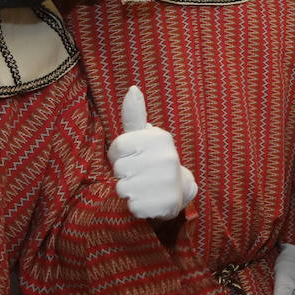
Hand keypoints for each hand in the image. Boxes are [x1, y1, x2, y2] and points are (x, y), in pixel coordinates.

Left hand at [109, 86, 196, 219]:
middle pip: (119, 169)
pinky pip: (133, 206)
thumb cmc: (151, 160)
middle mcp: (167, 157)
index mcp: (160, 138)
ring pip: (122, 188)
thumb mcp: (144, 137)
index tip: (133, 157)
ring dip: (128, 191)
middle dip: (123, 174)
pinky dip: (137, 207)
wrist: (178, 190)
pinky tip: (148, 200)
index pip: (117, 148)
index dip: (119, 156)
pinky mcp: (164, 204)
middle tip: (140, 174)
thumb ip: (134, 115)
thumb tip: (132, 88)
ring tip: (143, 188)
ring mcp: (167, 181)